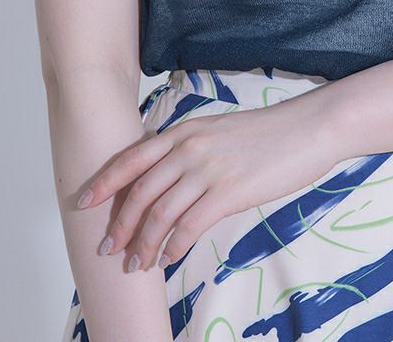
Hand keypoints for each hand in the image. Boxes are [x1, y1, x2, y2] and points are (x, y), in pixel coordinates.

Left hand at [75, 89, 339, 271]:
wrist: (308, 129)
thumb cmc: (268, 133)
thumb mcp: (220, 130)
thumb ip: (191, 148)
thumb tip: (169, 177)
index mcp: (186, 130)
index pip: (133, 157)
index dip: (104, 182)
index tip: (84, 202)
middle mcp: (190, 147)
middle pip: (140, 190)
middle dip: (119, 224)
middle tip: (107, 248)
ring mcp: (209, 169)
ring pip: (160, 213)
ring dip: (143, 243)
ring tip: (136, 264)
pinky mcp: (229, 191)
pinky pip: (189, 225)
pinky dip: (173, 246)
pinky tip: (168, 258)